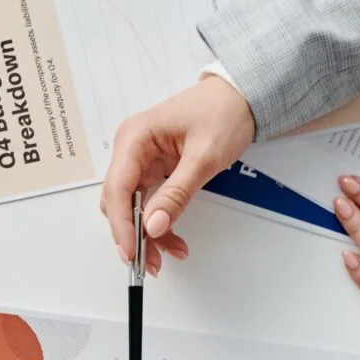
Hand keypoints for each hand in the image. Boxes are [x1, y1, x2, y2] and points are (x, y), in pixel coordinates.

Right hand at [100, 76, 255, 271]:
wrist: (242, 96)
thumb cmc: (224, 113)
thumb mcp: (204, 157)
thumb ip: (176, 194)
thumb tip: (153, 225)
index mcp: (135, 137)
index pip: (117, 188)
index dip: (122, 225)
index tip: (132, 252)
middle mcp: (131, 148)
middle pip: (119, 201)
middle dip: (133, 234)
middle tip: (149, 263)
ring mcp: (140, 158)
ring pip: (132, 205)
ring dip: (146, 232)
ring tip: (169, 253)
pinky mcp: (153, 167)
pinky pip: (147, 200)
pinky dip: (157, 220)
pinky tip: (171, 237)